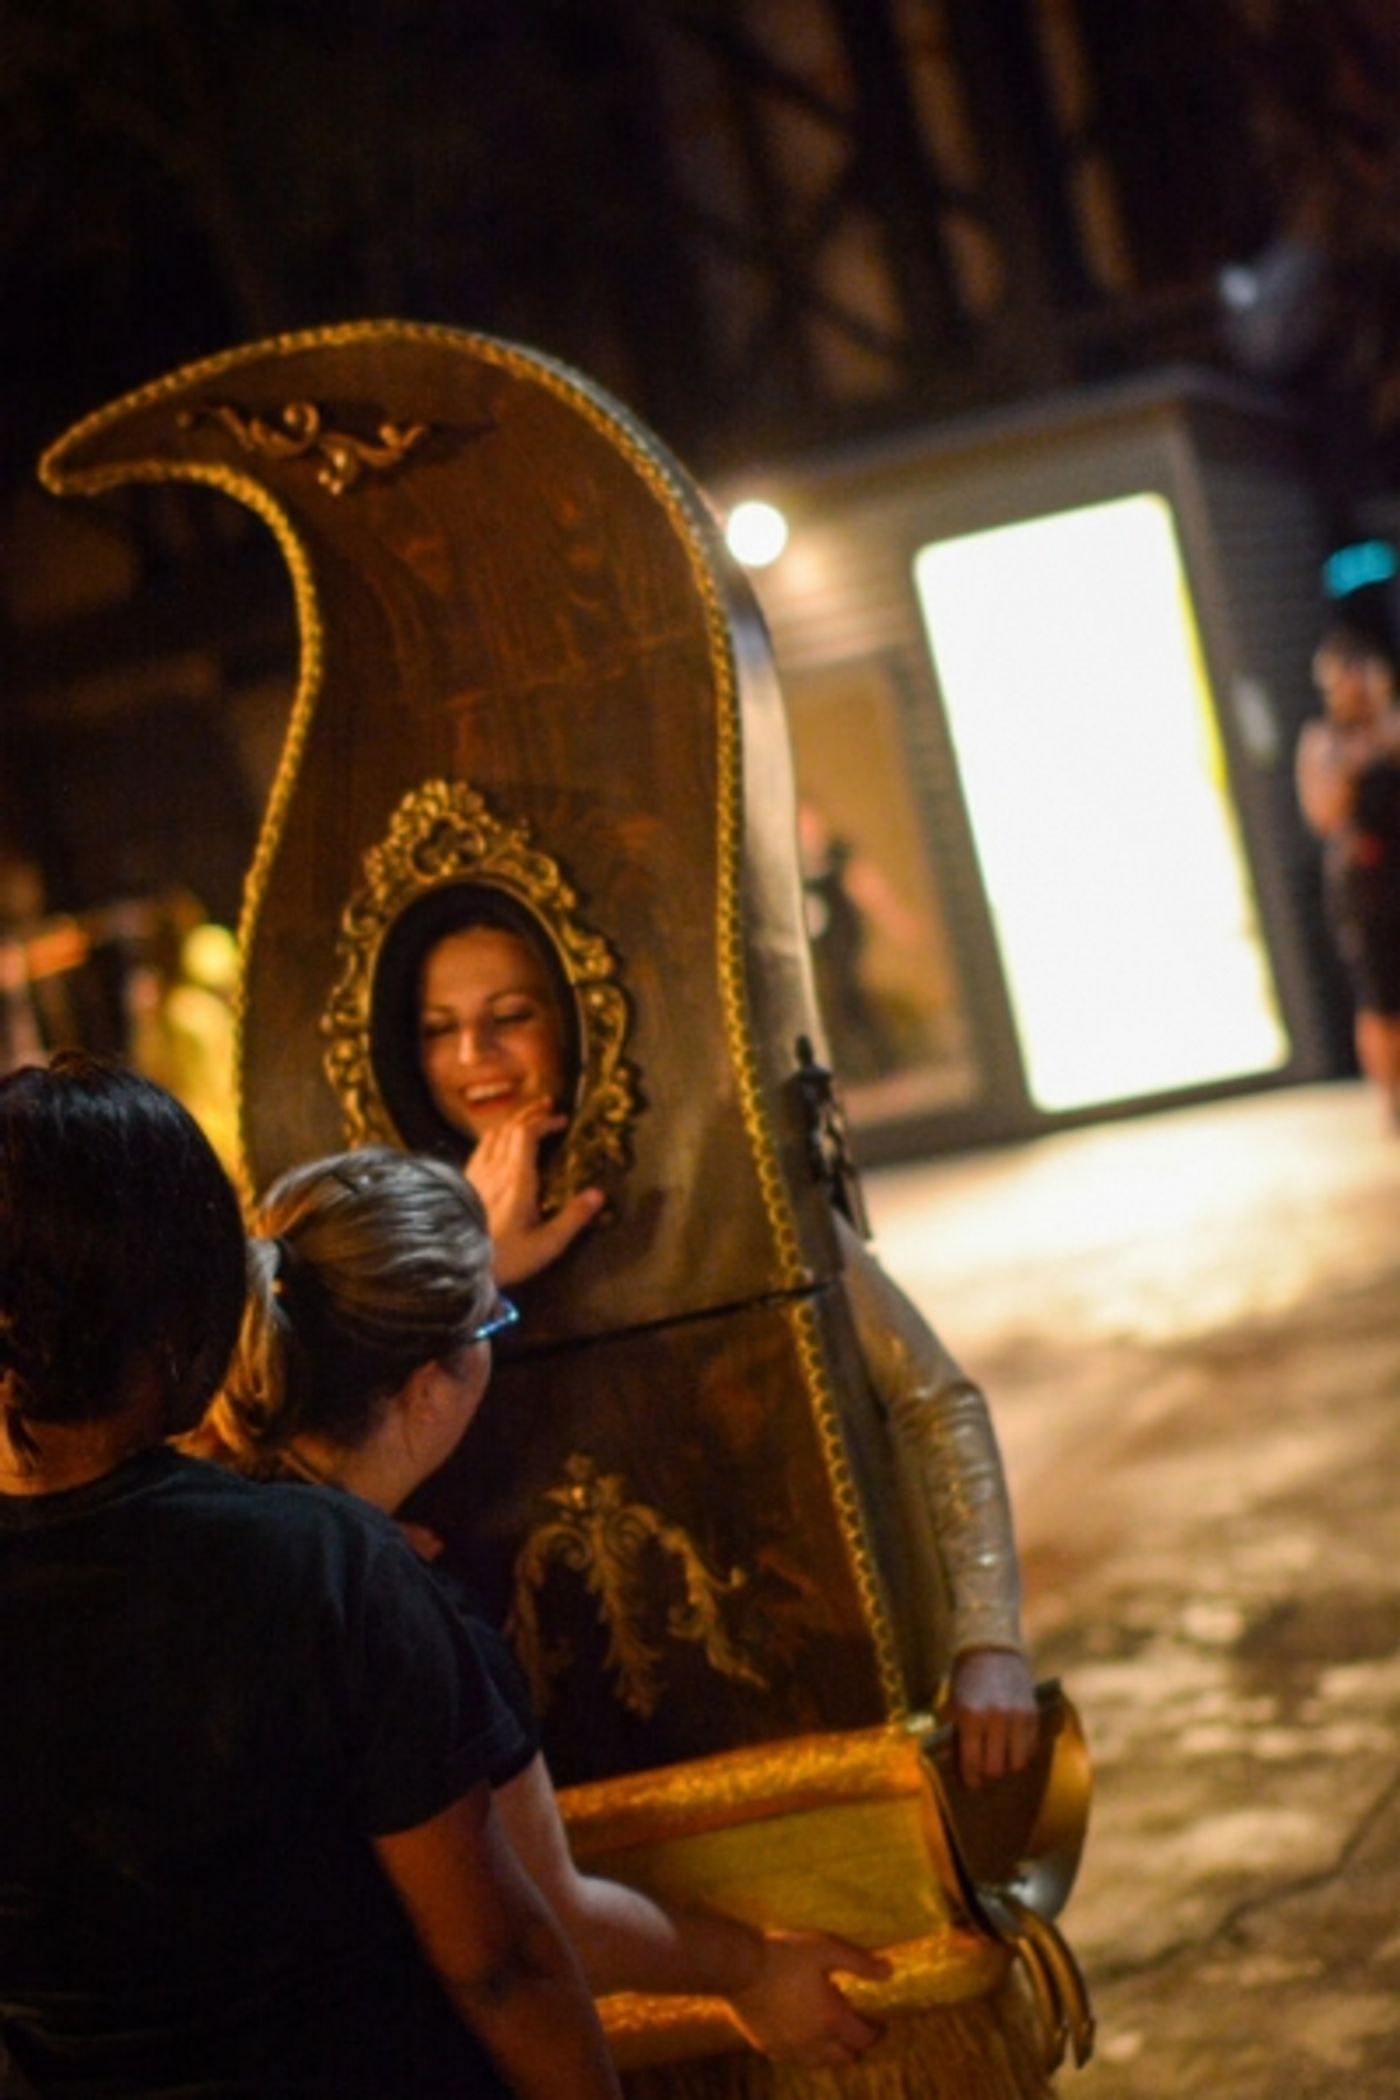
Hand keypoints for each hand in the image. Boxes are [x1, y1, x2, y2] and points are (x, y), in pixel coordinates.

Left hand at [466, 1101, 604, 1285]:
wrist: (454, 1266)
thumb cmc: (505, 1257)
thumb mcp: (546, 1245)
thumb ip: (573, 1219)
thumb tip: (599, 1194)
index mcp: (516, 1179)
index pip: (526, 1134)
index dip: (544, 1121)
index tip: (562, 1120)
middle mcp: (494, 1169)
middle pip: (509, 1128)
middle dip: (529, 1113)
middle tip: (547, 1106)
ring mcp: (476, 1174)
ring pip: (492, 1135)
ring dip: (511, 1122)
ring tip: (526, 1119)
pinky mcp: (464, 1183)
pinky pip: (479, 1148)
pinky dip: (494, 1137)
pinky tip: (498, 1144)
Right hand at [726, 1929, 889, 2065]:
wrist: (738, 1967)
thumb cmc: (784, 1954)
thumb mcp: (825, 1949)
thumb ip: (859, 1963)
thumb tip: (889, 1972)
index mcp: (831, 2020)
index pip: (864, 2040)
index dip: (876, 2032)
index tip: (879, 2022)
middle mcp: (813, 2043)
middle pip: (845, 2058)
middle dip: (855, 2045)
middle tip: (855, 2026)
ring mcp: (789, 2049)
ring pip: (820, 2063)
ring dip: (831, 2051)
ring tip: (829, 2030)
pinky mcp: (768, 2047)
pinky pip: (794, 2058)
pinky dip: (804, 2050)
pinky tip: (800, 2030)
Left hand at [950, 1648, 1038, 1787]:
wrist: (992, 1648)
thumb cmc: (966, 1678)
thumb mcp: (954, 1703)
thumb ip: (956, 1730)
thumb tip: (959, 1763)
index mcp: (971, 1716)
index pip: (973, 1763)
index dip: (971, 1780)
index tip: (972, 1785)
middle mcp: (996, 1719)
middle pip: (996, 1768)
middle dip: (989, 1774)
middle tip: (984, 1771)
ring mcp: (1017, 1717)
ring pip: (1018, 1763)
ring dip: (1008, 1765)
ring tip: (1000, 1760)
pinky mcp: (1033, 1713)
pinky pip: (1030, 1747)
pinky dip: (1022, 1751)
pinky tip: (1013, 1747)